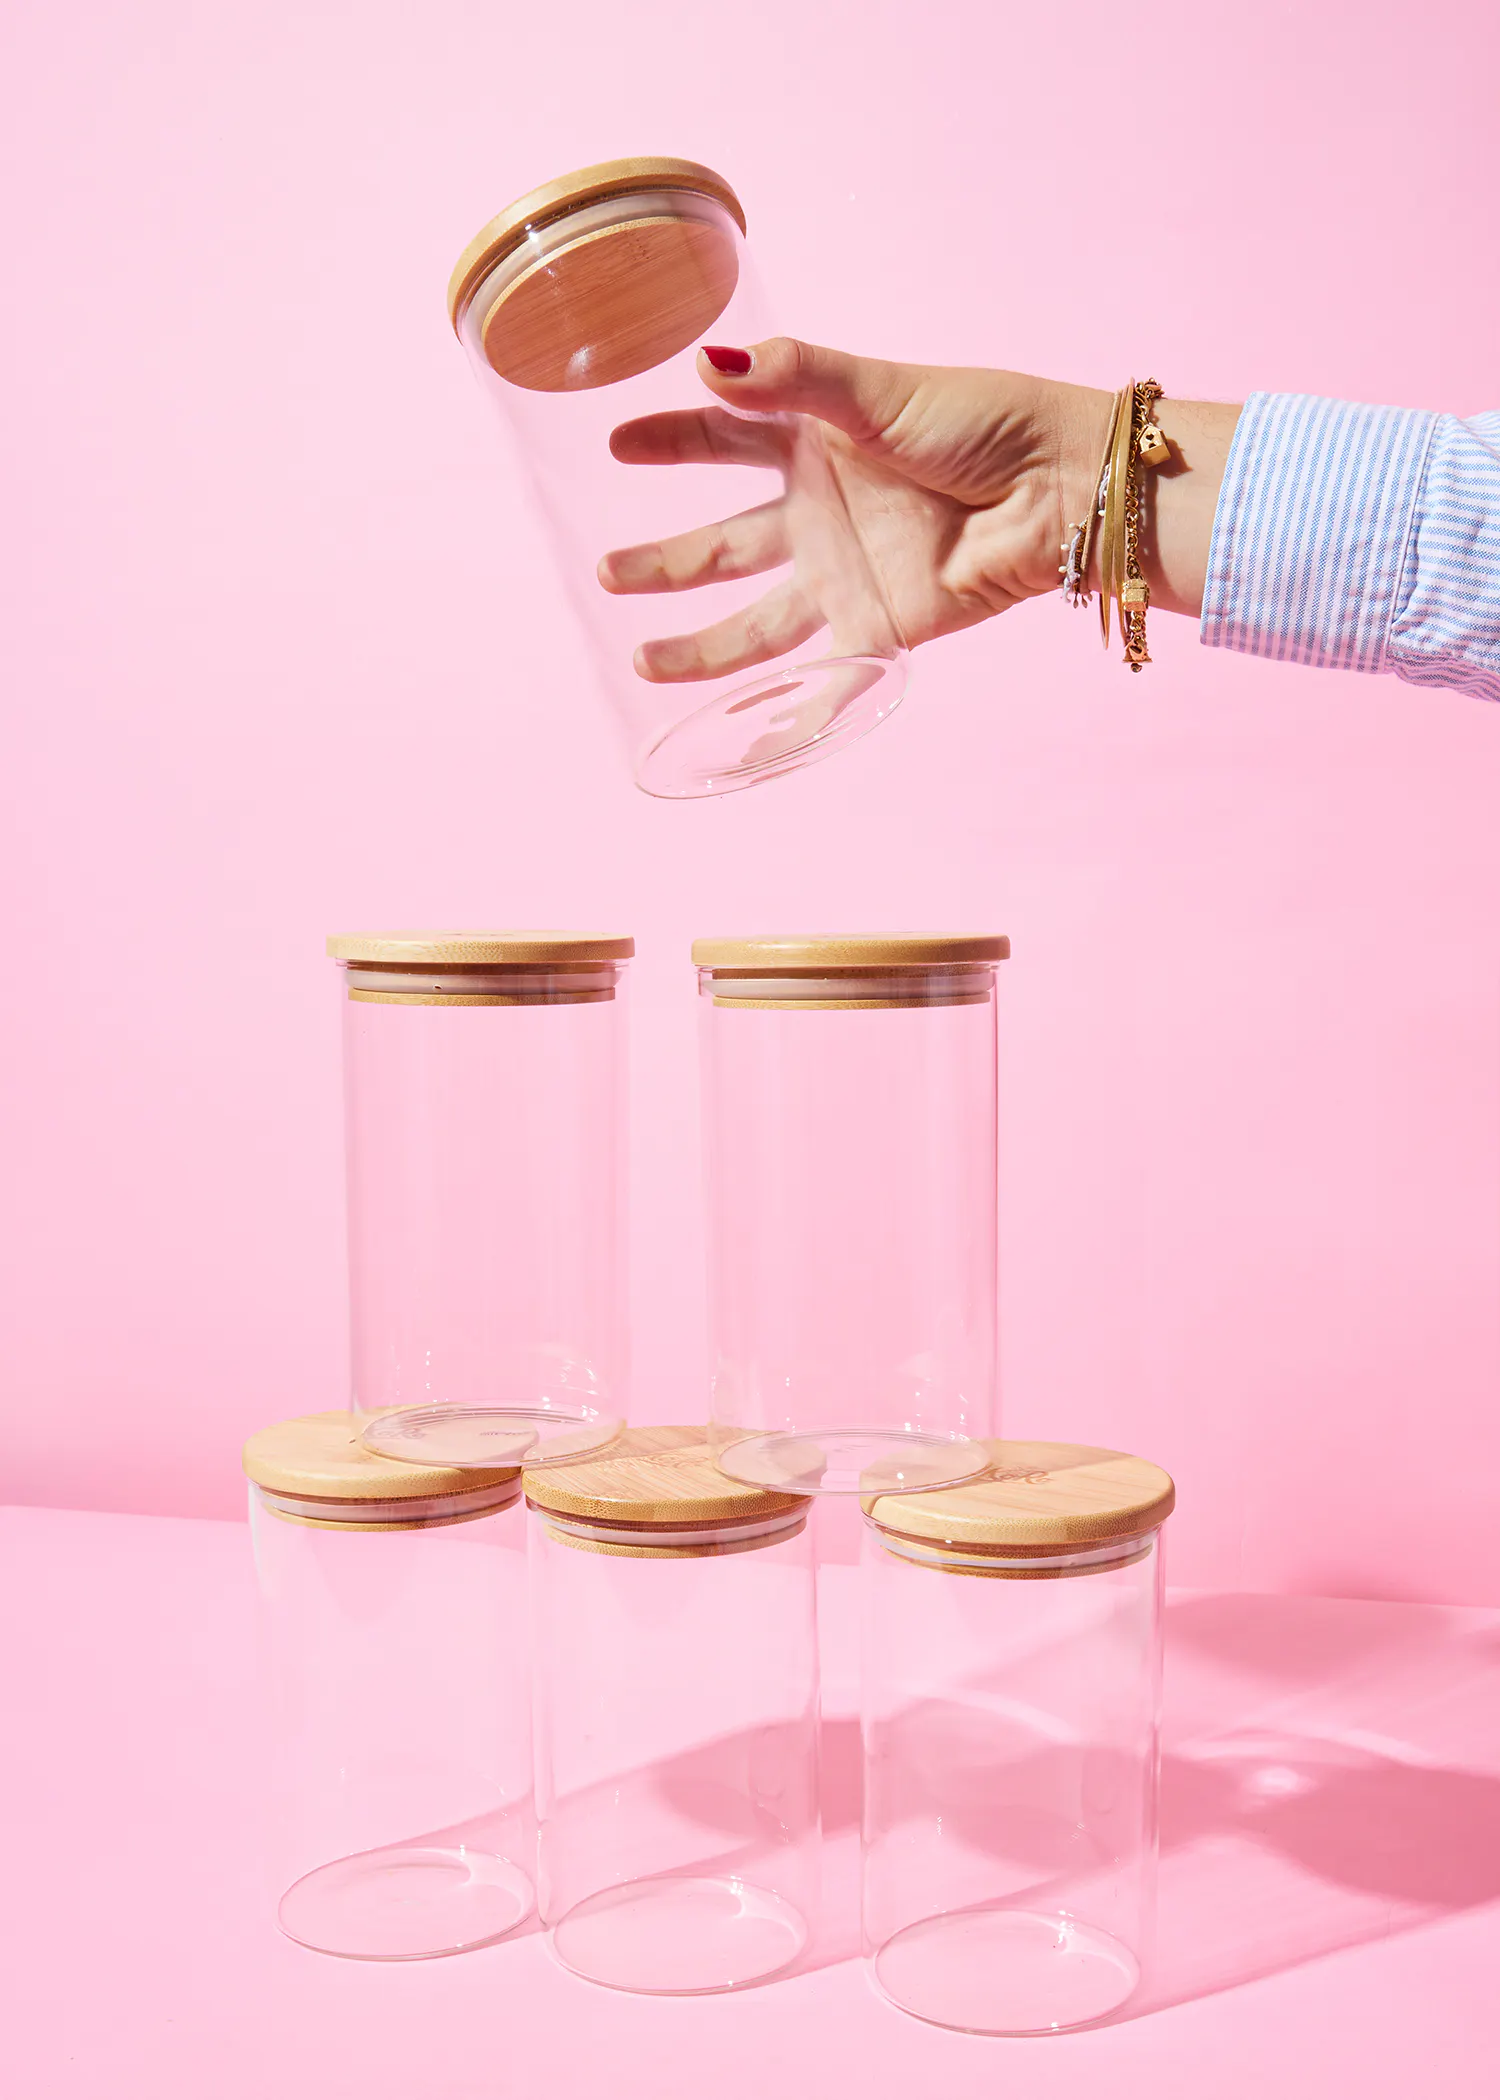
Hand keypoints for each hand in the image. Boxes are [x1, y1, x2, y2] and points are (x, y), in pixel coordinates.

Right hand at [599, 339, 1235, 681]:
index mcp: (813, 443)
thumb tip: (704, 364)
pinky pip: (822, 686)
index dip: (669, 443)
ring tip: (644, 664)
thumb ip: (791, 379)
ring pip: (754, 624)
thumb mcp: (876, 391)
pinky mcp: (878, 631)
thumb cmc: (981, 421)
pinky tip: (740, 752)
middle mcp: (820, 514)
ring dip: (700, 647)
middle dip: (664, 563)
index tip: (614, 445)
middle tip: (605, 574)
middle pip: (723, 546)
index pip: (722, 441)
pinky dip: (786, 725)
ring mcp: (845, 576)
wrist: (1058, 489)